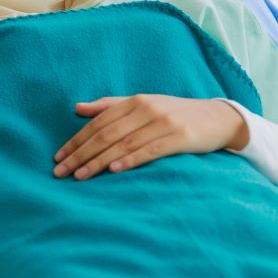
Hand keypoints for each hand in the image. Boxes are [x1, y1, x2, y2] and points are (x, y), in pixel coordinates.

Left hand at [53, 95, 248, 180]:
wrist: (219, 118)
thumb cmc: (175, 114)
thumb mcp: (143, 105)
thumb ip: (109, 106)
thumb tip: (77, 108)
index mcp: (134, 101)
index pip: (97, 123)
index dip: (76, 141)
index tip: (58, 158)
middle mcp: (147, 109)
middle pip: (106, 134)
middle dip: (80, 154)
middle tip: (61, 172)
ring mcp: (164, 123)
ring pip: (123, 144)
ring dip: (98, 162)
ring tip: (80, 176)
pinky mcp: (180, 138)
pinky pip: (149, 151)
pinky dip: (129, 160)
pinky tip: (113, 170)